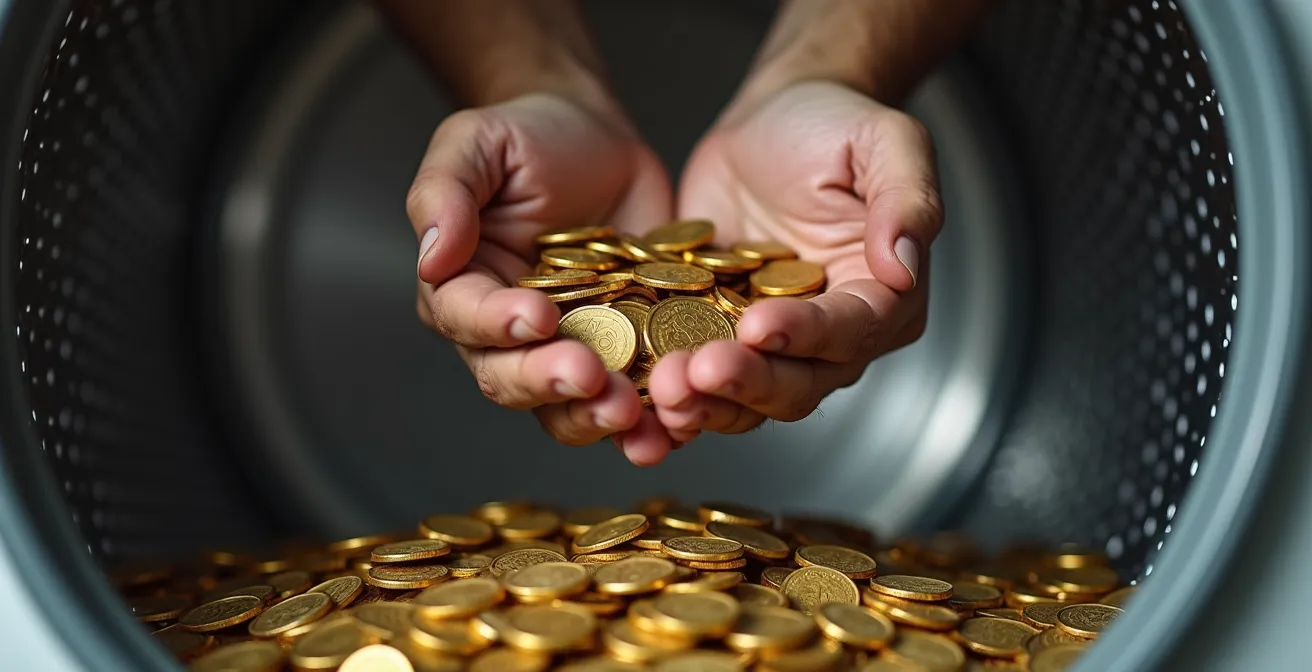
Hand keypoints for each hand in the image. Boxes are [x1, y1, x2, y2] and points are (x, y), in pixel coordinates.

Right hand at [408, 93, 678, 457]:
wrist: (599, 139)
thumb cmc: (528, 136)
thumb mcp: (476, 142)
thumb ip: (445, 192)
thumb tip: (430, 255)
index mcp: (464, 286)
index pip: (467, 318)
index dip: (498, 324)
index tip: (539, 316)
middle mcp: (508, 332)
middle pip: (513, 378)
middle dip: (550, 383)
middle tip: (591, 379)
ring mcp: (570, 348)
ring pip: (568, 406)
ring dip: (595, 416)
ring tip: (631, 413)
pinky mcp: (625, 352)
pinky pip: (634, 396)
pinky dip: (652, 416)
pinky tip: (674, 423)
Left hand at [648, 80, 941, 447]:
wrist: (769, 122)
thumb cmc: (834, 125)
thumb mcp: (887, 142)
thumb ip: (908, 201)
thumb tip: (905, 265)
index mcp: (884, 299)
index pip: (851, 331)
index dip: (806, 335)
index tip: (759, 324)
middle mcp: (832, 338)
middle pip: (796, 384)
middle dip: (748, 382)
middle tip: (699, 371)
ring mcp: (771, 347)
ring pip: (745, 399)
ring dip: (705, 404)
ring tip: (665, 388)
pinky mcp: (717, 340)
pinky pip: (696, 380)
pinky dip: (671, 394)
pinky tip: (640, 390)